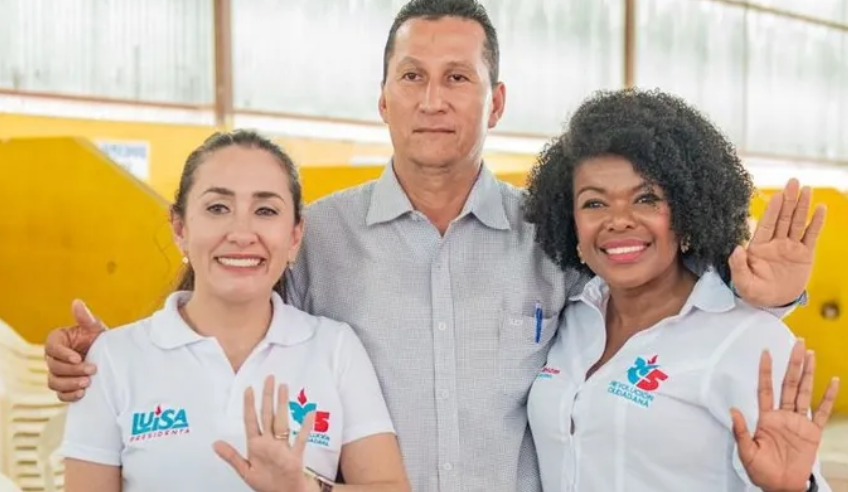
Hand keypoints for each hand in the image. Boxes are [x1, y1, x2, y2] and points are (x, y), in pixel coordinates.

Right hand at [44, 299, 106, 401]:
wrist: (108, 356)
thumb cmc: (98, 339)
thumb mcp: (95, 328)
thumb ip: (85, 318)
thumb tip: (77, 302)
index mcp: (57, 341)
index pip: (52, 348)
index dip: (63, 354)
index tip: (78, 358)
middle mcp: (54, 358)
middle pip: (53, 367)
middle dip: (72, 370)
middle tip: (92, 370)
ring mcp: (58, 373)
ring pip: (54, 382)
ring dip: (69, 384)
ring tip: (87, 383)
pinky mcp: (65, 387)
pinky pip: (60, 395)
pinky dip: (69, 395)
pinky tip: (82, 394)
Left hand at [214, 375, 315, 491]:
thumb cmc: (266, 484)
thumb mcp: (245, 472)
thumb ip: (231, 457)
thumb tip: (214, 444)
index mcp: (256, 446)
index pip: (251, 420)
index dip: (249, 405)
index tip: (248, 389)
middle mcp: (269, 442)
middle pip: (268, 415)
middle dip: (267, 397)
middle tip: (269, 378)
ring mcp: (283, 447)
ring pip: (282, 421)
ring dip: (282, 405)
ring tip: (284, 387)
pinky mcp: (295, 456)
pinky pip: (300, 439)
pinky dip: (305, 427)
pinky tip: (310, 414)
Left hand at [729, 179, 824, 306]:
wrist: (773, 302)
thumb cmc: (755, 292)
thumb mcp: (743, 282)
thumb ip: (738, 265)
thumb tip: (736, 249)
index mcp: (758, 247)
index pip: (767, 224)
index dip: (772, 210)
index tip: (777, 195)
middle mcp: (775, 243)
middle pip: (783, 218)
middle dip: (788, 200)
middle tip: (793, 182)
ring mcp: (790, 247)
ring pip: (797, 223)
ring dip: (802, 206)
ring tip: (806, 189)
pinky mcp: (804, 254)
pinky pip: (811, 236)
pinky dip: (816, 223)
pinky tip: (820, 209)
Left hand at [731, 339, 839, 491]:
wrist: (781, 486)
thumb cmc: (761, 471)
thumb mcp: (746, 452)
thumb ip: (741, 431)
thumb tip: (734, 410)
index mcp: (765, 418)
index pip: (765, 389)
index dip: (765, 371)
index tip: (765, 352)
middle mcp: (782, 415)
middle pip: (788, 384)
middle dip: (792, 364)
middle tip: (797, 343)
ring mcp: (798, 421)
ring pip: (804, 392)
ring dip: (808, 373)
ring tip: (811, 354)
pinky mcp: (812, 431)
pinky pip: (821, 411)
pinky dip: (827, 396)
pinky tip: (832, 381)